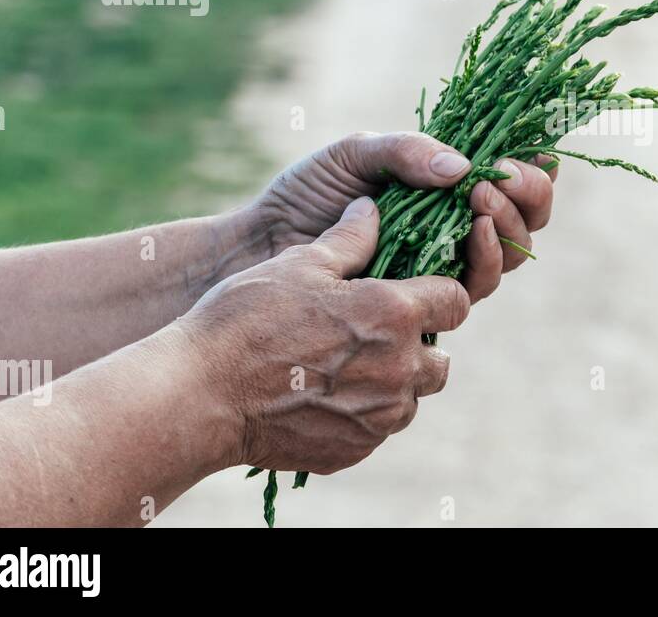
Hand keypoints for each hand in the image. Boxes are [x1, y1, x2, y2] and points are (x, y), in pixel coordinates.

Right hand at [181, 198, 468, 474]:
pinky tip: (326, 397)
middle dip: (419, 345)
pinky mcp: (358, 449)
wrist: (200, 394)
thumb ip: (350, 238)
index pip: (458, 300)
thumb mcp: (299, 264)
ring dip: (395, 382)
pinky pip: (380, 429)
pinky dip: (365, 413)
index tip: (419, 293)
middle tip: (377, 335)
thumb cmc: (247, 319)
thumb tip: (372, 209)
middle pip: (442, 359)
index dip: (440, 294)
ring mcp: (381, 416)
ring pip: (413, 397)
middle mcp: (400, 368)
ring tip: (349, 366)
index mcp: (394, 314)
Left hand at [241, 131, 557, 301]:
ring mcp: (446, 264)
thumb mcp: (356, 154)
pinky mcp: (430, 301)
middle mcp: (457, 226)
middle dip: (527, 194)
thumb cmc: (306, 194)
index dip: (535, 167)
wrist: (263, 247)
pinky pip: (476, 286)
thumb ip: (406, 151)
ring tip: (482, 196)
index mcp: (447, 185)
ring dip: (510, 223)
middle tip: (499, 176)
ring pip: (511, 254)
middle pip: (527, 219)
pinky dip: (486, 256)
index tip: (531, 152)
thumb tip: (463, 167)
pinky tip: (474, 230)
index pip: (512, 176)